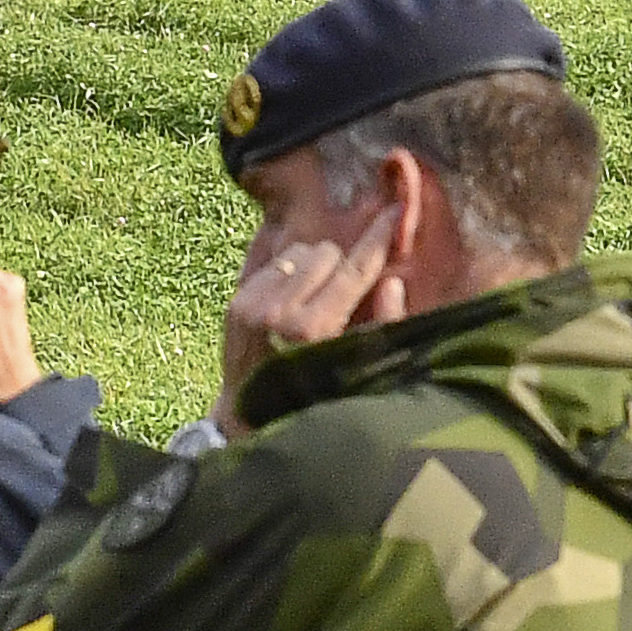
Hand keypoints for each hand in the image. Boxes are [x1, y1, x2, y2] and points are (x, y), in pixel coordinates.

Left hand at [219, 208, 403, 436]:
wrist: (251, 417)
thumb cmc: (314, 395)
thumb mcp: (358, 367)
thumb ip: (383, 324)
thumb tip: (392, 280)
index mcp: (315, 330)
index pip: (355, 271)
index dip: (379, 239)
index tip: (395, 213)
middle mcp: (281, 312)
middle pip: (327, 253)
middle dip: (342, 265)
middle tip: (344, 290)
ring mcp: (254, 303)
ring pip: (301, 253)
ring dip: (315, 266)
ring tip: (316, 296)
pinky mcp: (236, 301)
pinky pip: (274, 262)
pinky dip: (290, 273)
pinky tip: (292, 299)